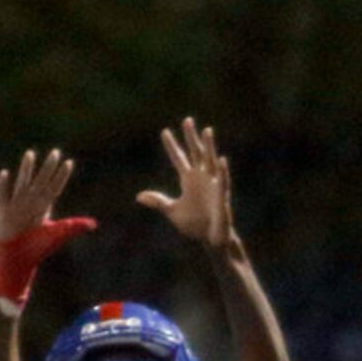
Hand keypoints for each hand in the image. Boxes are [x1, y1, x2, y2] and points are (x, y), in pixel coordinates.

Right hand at [0, 149, 96, 307]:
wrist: (17, 261)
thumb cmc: (36, 250)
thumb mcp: (57, 235)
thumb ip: (74, 227)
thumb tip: (94, 224)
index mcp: (44, 208)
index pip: (55, 188)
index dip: (61, 176)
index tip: (69, 162)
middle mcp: (31, 204)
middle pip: (41, 182)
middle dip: (48, 168)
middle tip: (56, 152)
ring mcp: (17, 206)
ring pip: (23, 183)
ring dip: (27, 170)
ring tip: (31, 154)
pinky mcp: (3, 213)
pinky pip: (3, 196)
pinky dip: (3, 186)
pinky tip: (5, 173)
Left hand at [137, 118, 233, 248]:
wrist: (210, 240)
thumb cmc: (194, 225)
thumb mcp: (172, 211)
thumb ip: (158, 201)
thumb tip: (139, 196)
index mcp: (188, 180)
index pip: (178, 158)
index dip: (171, 146)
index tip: (164, 132)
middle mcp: (201, 177)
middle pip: (195, 153)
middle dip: (191, 138)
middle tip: (187, 120)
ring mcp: (212, 184)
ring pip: (210, 161)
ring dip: (209, 146)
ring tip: (207, 130)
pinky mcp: (221, 196)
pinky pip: (222, 181)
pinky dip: (222, 171)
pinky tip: (221, 160)